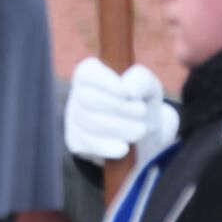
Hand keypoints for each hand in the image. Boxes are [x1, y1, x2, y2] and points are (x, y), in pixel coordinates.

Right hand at [64, 57, 178, 164]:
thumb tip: (128, 90)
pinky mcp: (75, 141)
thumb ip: (141, 80)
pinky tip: (124, 148)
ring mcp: (73, 118)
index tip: (127, 93)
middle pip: (87, 98)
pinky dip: (107, 146)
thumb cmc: (141, 104)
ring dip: (119, 127)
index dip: (105, 82)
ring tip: (140, 130)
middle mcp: (77, 94)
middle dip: (118, 107)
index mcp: (90, 73)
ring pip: (88, 121)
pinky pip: (86, 143)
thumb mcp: (148, 87)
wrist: (143, 137)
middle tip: (141, 112)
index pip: (87, 73)